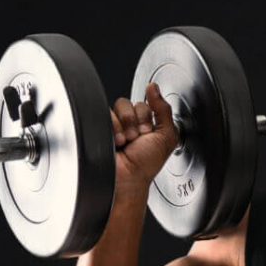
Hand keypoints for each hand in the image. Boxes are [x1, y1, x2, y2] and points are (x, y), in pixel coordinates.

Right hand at [110, 82, 179, 197]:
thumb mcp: (166, 136)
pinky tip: (116, 143)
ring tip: (126, 142)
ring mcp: (113, 126)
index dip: (146, 119)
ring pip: (117, 107)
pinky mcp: (99, 128)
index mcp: (144, 124)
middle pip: (129, 103)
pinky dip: (113, 128)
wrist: (129, 178)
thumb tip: (154, 87)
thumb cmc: (146, 164)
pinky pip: (104, 113)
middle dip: (135, 122)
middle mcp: (128, 124)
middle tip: (137, 139)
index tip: (148, 135)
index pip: (143, 104)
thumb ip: (163, 110)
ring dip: (125, 126)